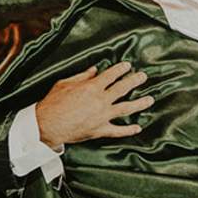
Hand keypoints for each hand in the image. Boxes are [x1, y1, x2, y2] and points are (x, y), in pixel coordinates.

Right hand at [35, 61, 153, 147]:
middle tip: (143, 77)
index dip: (121, 69)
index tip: (128, 66)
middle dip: (134, 81)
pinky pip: (117, 131)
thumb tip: (94, 70)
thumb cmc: (53, 103)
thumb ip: (82, 76)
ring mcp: (102, 116)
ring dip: (139, 103)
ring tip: (150, 99)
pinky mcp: (100, 129)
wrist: (47, 125)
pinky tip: (137, 128)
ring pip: (126, 108)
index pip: (111, 75)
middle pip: (122, 88)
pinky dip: (128, 130)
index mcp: (92, 87)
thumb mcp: (65, 83)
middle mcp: (100, 100)